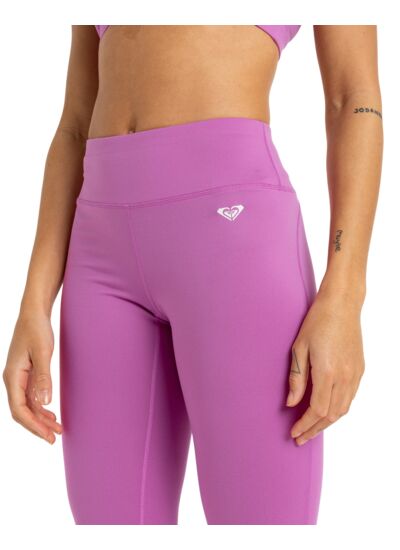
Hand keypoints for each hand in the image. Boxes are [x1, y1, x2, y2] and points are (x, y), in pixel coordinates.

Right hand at [3, 312, 62, 443]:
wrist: (34, 313)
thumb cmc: (37, 329)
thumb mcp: (42, 352)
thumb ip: (43, 377)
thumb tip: (44, 402)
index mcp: (12, 376)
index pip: (19, 409)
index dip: (33, 425)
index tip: (48, 436)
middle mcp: (13, 379)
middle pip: (22, 411)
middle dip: (37, 426)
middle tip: (55, 437)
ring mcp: (19, 377)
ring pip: (27, 405)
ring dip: (41, 418)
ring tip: (58, 428)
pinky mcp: (26, 373)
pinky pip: (31, 396)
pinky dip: (41, 407)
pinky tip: (52, 413)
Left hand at [286, 291, 364, 444]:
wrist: (342, 305)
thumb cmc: (317, 322)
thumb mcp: (299, 348)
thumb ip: (296, 379)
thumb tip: (291, 403)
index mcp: (327, 372)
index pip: (316, 410)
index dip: (305, 425)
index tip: (294, 433)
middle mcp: (344, 377)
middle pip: (331, 415)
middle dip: (314, 429)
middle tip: (300, 438)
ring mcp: (355, 374)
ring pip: (343, 409)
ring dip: (327, 423)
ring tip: (311, 428)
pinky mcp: (359, 370)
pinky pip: (350, 398)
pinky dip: (337, 410)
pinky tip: (326, 411)